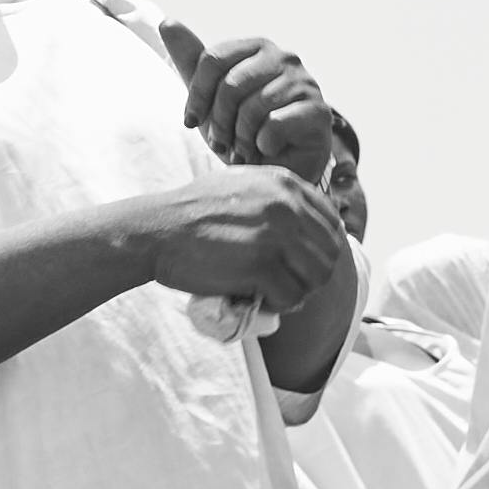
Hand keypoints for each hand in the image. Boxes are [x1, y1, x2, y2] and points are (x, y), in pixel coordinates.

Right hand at [133, 163, 348, 310]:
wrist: (156, 230)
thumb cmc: (191, 211)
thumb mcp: (240, 184)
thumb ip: (276, 195)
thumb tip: (307, 221)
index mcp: (285, 183)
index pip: (332, 222)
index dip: (323, 248)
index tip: (302, 263)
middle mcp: (286, 205)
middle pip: (329, 253)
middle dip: (313, 275)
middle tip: (289, 285)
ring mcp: (275, 234)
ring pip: (316, 277)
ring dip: (299, 292)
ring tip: (275, 294)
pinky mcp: (260, 265)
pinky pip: (291, 296)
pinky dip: (279, 305)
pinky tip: (260, 299)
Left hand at [180, 34, 336, 175]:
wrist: (277, 170)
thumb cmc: (243, 131)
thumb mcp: (210, 97)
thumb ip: (191, 60)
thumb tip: (168, 22)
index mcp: (257, 48)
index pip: (212, 60)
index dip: (196, 96)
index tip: (191, 121)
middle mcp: (284, 58)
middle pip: (231, 85)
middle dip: (219, 122)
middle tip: (222, 143)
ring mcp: (305, 83)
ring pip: (253, 107)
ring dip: (241, 138)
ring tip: (245, 149)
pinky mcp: (318, 111)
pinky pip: (274, 125)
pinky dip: (264, 145)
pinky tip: (269, 150)